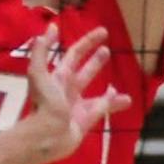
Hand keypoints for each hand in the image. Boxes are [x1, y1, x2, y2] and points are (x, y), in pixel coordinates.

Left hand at [23, 25, 128, 161]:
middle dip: (95, 61)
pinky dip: (113, 104)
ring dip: (108, 87)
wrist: (46, 136)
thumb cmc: (44, 103)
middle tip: (107, 50)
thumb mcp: (38, 73)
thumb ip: (42, 50)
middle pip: (85, 72)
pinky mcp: (86, 121)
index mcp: (58, 77)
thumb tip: (51, 27)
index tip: (103, 32)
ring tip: (118, 81)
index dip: (88, 42)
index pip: (75, 54)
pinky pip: (102, 109)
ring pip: (96, 93)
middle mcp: (68, 90)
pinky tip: (125, 100)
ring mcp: (78, 106)